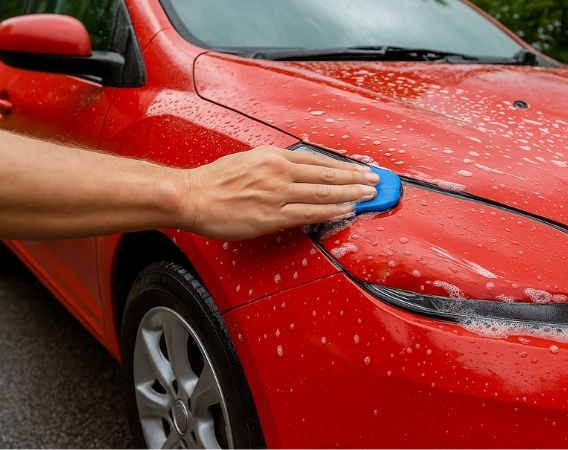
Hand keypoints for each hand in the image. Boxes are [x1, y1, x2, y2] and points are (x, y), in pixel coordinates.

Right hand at [178, 146, 378, 239]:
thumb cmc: (214, 181)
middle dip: (355, 178)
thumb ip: (275, 166)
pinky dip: (331, 211)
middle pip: (327, 174)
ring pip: (323, 193)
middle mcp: (279, 172)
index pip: (319, 160)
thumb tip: (297, 172)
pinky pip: (309, 213)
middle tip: (376, 181)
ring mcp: (277, 194)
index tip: (360, 169)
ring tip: (369, 195)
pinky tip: (346, 210)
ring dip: (350, 194)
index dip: (344, 166)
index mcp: (274, 157)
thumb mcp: (248, 160)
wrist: (191, 196)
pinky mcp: (271, 216)